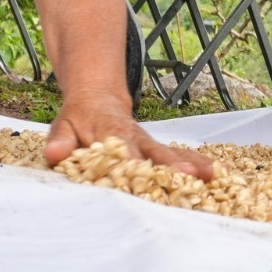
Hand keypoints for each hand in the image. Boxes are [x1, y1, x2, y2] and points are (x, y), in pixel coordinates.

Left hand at [44, 91, 216, 178]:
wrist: (98, 96)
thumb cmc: (79, 118)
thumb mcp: (63, 125)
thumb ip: (60, 141)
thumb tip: (55, 154)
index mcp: (110, 131)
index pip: (120, 148)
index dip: (129, 161)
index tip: (139, 173)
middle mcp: (134, 136)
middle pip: (153, 151)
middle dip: (169, 163)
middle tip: (185, 175)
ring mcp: (148, 141)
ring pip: (171, 152)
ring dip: (191, 163)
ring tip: (210, 175)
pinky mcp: (157, 147)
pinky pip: (179, 154)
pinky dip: (198, 162)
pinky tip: (216, 173)